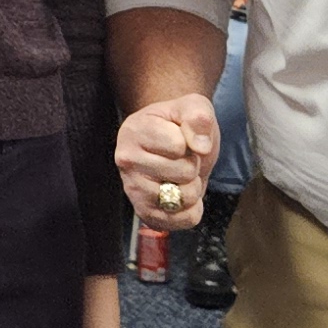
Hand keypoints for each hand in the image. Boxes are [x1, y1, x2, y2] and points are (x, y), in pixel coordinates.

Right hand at [115, 94, 221, 232]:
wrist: (172, 145)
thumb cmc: (179, 124)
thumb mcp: (192, 106)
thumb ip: (198, 116)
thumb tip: (201, 146)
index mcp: (135, 130)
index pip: (178, 145)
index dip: (191, 142)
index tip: (181, 139)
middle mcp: (126, 160)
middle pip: (184, 172)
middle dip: (193, 164)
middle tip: (182, 158)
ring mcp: (133, 190)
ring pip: (183, 198)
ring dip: (193, 187)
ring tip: (180, 175)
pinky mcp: (144, 213)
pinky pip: (182, 220)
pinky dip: (192, 210)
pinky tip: (181, 195)